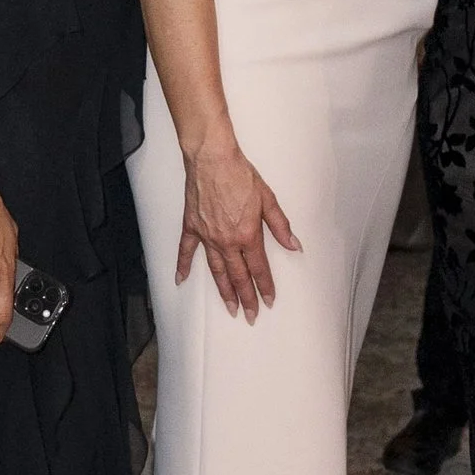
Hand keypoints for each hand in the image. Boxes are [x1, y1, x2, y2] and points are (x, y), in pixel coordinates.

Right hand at [179, 136, 297, 320]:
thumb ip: (280, 226)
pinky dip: (183, 266)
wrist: (213, 159)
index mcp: (247, 235)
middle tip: (250, 315)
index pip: (259, 268)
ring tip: (229, 307)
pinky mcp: (192, 227)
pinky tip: (181, 280)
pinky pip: (186, 251)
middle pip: (238, 276)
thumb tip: (294, 245)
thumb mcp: (268, 199)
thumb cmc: (240, 175)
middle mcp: (226, 241)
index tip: (269, 300)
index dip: (265, 286)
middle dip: (246, 298)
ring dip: (224, 291)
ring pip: (216, 270)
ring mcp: (207, 236)